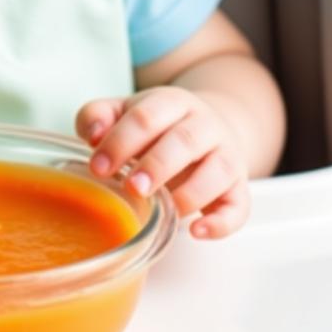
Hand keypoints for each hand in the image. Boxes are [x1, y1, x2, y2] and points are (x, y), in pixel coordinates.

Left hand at [76, 87, 250, 238]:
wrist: (205, 127)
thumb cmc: (154, 125)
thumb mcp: (123, 111)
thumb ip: (98, 116)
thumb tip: (92, 136)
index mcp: (172, 101)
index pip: (147, 116)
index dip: (120, 142)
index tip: (98, 167)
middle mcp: (205, 124)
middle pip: (184, 141)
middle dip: (156, 166)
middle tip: (131, 188)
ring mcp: (226, 155)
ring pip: (217, 172)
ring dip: (188, 194)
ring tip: (160, 210)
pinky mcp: (238, 187)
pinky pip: (239, 206)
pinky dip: (222, 222)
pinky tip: (196, 230)